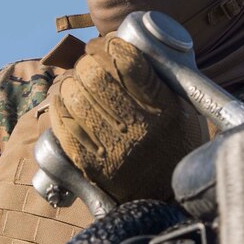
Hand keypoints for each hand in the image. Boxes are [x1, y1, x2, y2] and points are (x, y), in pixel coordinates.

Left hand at [49, 33, 206, 203]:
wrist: (163, 199)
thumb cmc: (175, 147)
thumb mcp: (185, 110)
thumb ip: (162, 80)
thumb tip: (128, 46)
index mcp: (162, 110)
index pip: (127, 63)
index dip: (110, 45)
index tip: (108, 43)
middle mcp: (135, 128)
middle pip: (96, 76)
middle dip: (88, 60)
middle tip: (90, 60)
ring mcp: (108, 147)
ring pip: (74, 96)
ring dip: (71, 79)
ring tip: (77, 78)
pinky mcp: (86, 162)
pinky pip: (61, 121)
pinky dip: (59, 103)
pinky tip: (65, 97)